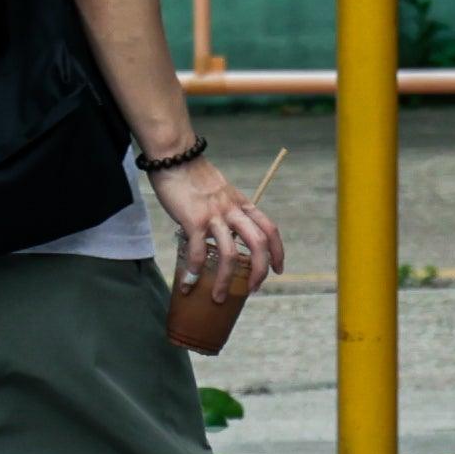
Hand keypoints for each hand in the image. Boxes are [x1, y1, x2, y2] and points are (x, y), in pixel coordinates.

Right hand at [149, 153, 281, 298]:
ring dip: (224, 280)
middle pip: (258, 244)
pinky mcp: (193, 220)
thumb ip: (227, 208)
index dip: (278, 251)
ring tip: (217, 297)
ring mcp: (214, 216)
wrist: (175, 156)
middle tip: (253, 289)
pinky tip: (188, 283)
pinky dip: (193, 270)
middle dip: (260, 271)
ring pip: (229, 254)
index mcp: (242, 204)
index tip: (278, 269)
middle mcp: (233, 210)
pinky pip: (197, 251)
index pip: (269, 229)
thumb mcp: (221, 191)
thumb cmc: (194, 175)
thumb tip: (225, 229)